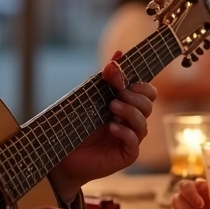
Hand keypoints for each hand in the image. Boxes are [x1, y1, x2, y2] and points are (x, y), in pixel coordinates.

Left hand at [54, 53, 157, 189]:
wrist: (61, 153)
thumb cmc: (76, 125)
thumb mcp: (90, 97)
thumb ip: (106, 78)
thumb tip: (119, 54)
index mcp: (127, 105)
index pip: (147, 92)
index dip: (140, 84)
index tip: (120, 78)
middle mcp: (132, 121)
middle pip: (148, 104)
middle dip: (134, 96)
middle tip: (118, 93)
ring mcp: (131, 138)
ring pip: (143, 122)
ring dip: (129, 112)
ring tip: (111, 108)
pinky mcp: (127, 155)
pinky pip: (134, 142)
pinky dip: (125, 132)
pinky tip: (111, 128)